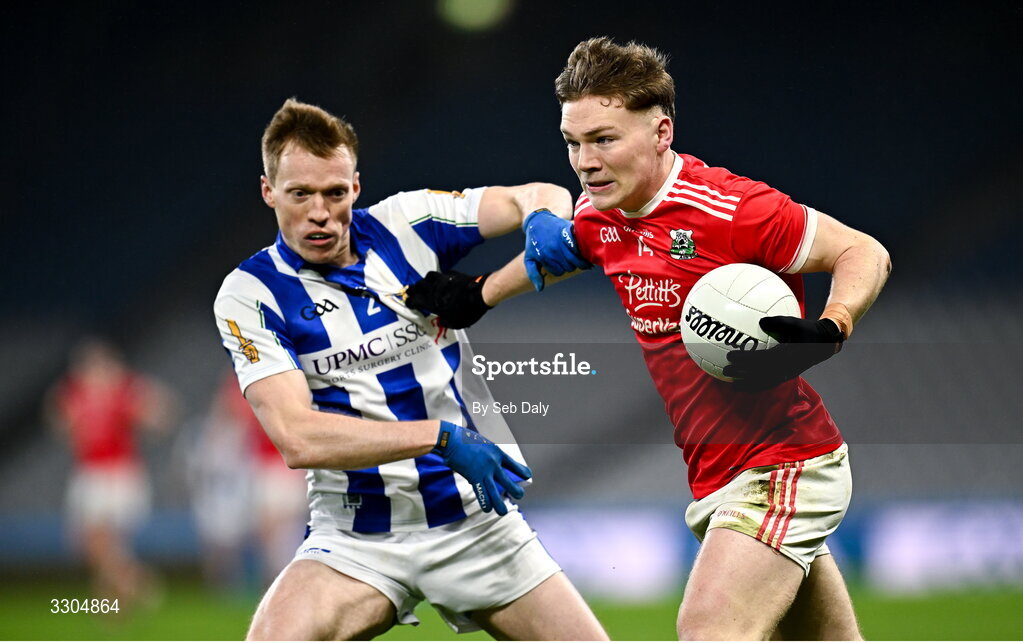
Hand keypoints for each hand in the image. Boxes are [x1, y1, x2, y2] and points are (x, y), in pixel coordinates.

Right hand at [405, 271, 491, 328]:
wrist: (480, 294)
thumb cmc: (468, 310)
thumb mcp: (455, 323)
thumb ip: (446, 322)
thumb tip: (443, 321)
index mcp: (432, 302)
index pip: (415, 299)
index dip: (410, 302)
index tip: (410, 303)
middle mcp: (435, 289)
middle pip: (418, 285)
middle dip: (415, 290)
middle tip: (414, 293)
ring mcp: (443, 279)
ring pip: (428, 276)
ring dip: (425, 281)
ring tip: (426, 285)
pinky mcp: (452, 274)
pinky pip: (442, 274)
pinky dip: (440, 278)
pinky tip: (442, 281)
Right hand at [433, 421, 531, 514]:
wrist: (452, 440)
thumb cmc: (465, 440)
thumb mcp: (484, 444)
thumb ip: (491, 455)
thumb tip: (493, 465)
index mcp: (498, 453)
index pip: (515, 465)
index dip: (523, 471)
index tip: (528, 475)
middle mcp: (494, 463)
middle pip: (509, 482)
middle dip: (516, 491)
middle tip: (519, 495)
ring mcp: (484, 472)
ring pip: (495, 492)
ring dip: (500, 504)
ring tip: (503, 512)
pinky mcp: (473, 478)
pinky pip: (481, 494)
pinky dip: (485, 503)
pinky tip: (487, 509)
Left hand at [523, 208, 590, 290]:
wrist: (537, 220)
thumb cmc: (533, 242)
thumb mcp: (529, 259)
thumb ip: (533, 274)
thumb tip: (540, 289)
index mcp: (544, 256)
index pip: (560, 272)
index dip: (560, 269)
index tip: (558, 264)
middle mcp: (553, 249)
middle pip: (570, 266)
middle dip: (569, 265)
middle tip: (567, 260)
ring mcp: (561, 240)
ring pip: (576, 258)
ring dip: (579, 260)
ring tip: (578, 258)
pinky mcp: (568, 231)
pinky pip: (579, 246)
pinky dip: (582, 250)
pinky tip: (582, 250)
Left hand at [723, 316, 844, 389]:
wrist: (823, 344)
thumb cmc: (806, 330)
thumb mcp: (794, 323)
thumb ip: (777, 321)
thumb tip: (760, 321)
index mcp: (786, 355)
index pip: (761, 358)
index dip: (745, 358)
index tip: (730, 355)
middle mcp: (786, 368)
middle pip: (759, 374)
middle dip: (741, 373)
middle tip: (725, 370)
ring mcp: (787, 374)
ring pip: (764, 383)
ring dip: (748, 384)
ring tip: (732, 385)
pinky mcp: (788, 377)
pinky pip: (770, 384)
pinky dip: (757, 386)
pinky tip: (746, 384)